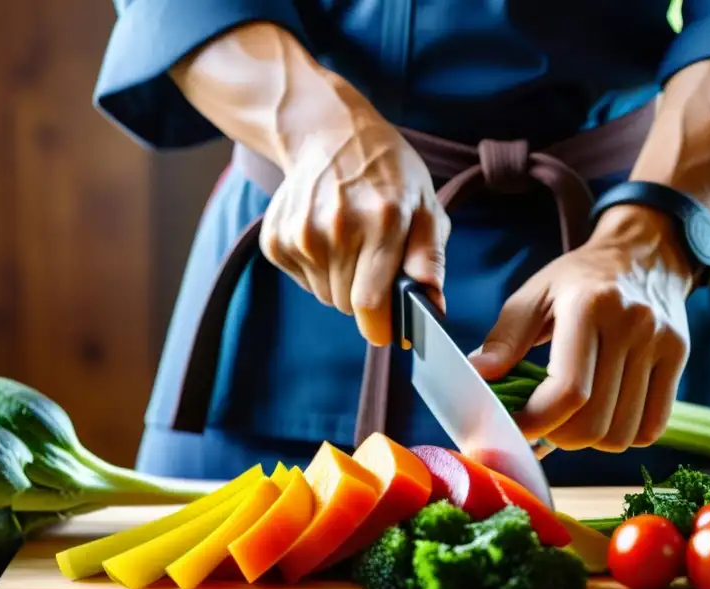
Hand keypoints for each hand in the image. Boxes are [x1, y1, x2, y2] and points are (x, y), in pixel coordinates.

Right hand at [260, 92, 449, 346]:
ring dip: (341, 283)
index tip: (387, 333)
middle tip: (373, 263)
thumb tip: (434, 306)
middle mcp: (336, 228)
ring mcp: (300, 234)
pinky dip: (318, 271)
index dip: (380, 326)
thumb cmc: (388, 174)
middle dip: (365, 297)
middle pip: (348, 305)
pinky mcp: (276, 240)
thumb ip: (430, 258)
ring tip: (350, 244)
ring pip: (325, 296)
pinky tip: (326, 237)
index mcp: (381, 221)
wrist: (330, 135)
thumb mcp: (425, 205)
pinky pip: (304, 283)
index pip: (370, 302)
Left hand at [469, 206, 694, 451]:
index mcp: (588, 305)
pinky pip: (651, 428)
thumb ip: (504, 338)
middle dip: (558, 436)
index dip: (535, 422)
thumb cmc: (578, 278)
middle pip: (594, 421)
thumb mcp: (534, 294)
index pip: (567, 391)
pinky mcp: (679, 358)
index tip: (515, 426)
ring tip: (572, 418)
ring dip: (590, 440)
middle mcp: (631, 324)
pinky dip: (622, 435)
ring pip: (622, 434)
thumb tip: (478, 375)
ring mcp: (661, 342)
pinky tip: (604, 414)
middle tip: (542, 423)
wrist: (643, 253)